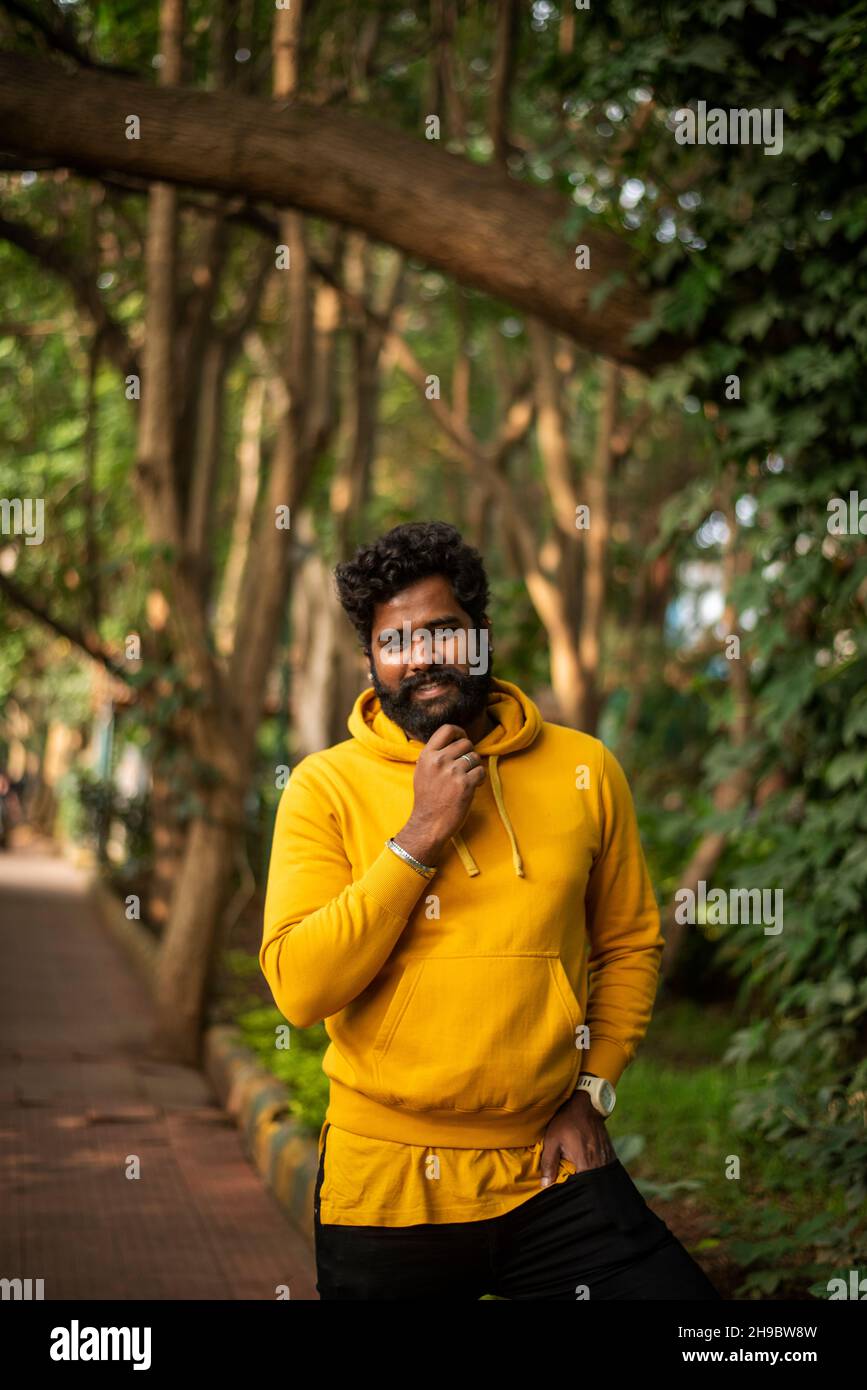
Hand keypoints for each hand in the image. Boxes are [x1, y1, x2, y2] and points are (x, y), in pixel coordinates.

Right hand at [393, 723, 485, 864]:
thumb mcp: (422, 771)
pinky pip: (481, 772)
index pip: (447, 729)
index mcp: (427, 755)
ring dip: (475, 768)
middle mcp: (439, 760)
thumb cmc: (427, 799)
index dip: (459, 732)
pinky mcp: (464, 784)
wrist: (428, 824)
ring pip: (475, 757)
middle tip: (466, 768)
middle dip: (470, 754)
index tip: (462, 740)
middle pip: (466, 743)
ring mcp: (452, 772)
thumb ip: (435, 755)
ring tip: (468, 780)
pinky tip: (473, 787)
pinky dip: (480, 779)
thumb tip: (454, 742)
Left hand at [539, 1090, 615, 1187]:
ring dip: (585, 1177)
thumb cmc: (567, 1121)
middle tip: (567, 1182)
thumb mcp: (552, 1139)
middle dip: (578, 1186)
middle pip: (589, 1184)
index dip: (571, 1193)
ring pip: (595, 1177)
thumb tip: (544, 1185)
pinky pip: (600, 1167)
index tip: (563, 1192)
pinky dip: (591, 1169)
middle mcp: (598, 1165)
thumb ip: (548, 1163)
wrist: (586, 1104)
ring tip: (574, 1173)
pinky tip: (582, 1164)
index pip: (580, 1188)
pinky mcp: (609, 1153)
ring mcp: (606, 1159)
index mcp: (585, 1164)